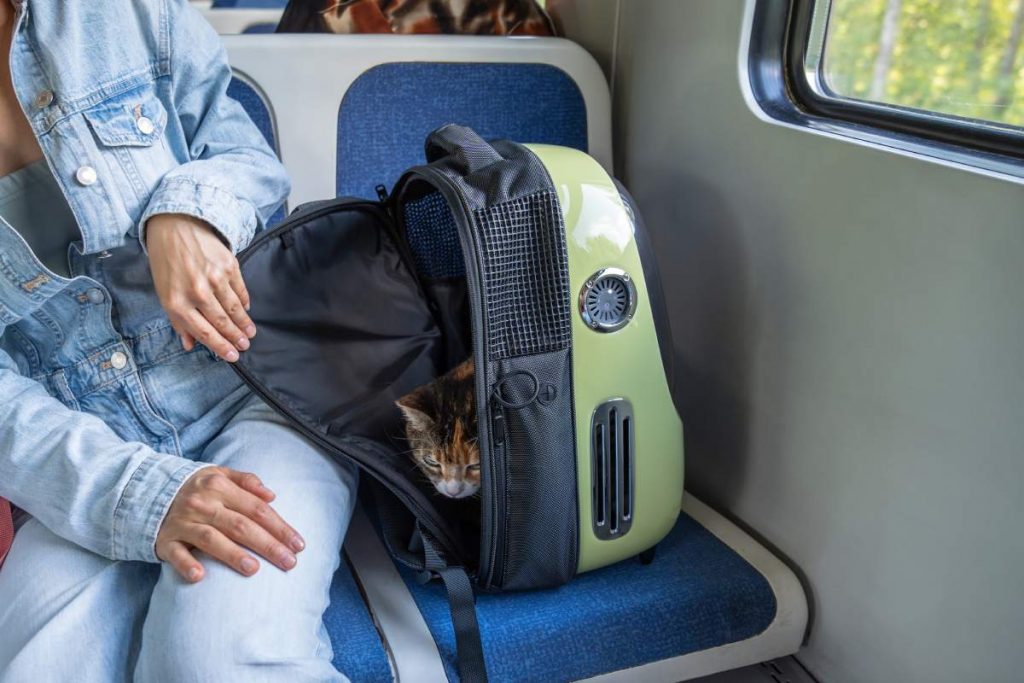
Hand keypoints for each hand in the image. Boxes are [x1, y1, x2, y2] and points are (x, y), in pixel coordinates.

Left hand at [146, 214, 255, 361]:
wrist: (176, 226)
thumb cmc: (166, 261)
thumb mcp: (163, 293)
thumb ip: (178, 321)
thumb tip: (190, 344)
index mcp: (178, 302)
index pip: (204, 332)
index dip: (221, 347)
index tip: (233, 356)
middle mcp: (197, 292)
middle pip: (222, 322)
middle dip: (236, 338)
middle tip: (245, 346)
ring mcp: (215, 278)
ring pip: (235, 309)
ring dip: (244, 323)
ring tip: (250, 332)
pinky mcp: (229, 266)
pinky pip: (240, 290)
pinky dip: (244, 302)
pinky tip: (246, 310)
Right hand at [156, 467, 305, 581]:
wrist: (145, 491)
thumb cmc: (195, 487)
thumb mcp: (219, 474)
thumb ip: (247, 481)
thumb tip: (273, 495)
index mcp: (219, 486)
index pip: (257, 509)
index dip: (280, 526)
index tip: (299, 544)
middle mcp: (202, 503)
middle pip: (241, 526)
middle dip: (268, 545)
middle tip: (290, 563)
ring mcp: (182, 522)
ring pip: (211, 539)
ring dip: (233, 554)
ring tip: (254, 570)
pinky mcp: (164, 540)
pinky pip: (175, 554)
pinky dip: (186, 564)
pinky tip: (201, 576)